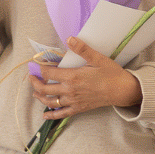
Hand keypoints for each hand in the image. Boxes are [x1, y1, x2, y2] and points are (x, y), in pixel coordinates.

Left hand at [30, 40, 144, 121]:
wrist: (122, 91)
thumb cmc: (111, 73)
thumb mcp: (98, 58)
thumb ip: (82, 49)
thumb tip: (69, 38)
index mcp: (73, 77)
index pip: (49, 73)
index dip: (40, 69)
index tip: (36, 65)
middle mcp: (70, 90)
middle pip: (45, 89)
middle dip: (35, 83)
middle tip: (32, 77)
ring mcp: (73, 101)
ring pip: (50, 102)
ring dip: (40, 97)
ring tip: (35, 92)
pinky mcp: (78, 108)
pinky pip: (61, 114)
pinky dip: (52, 115)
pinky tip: (45, 115)